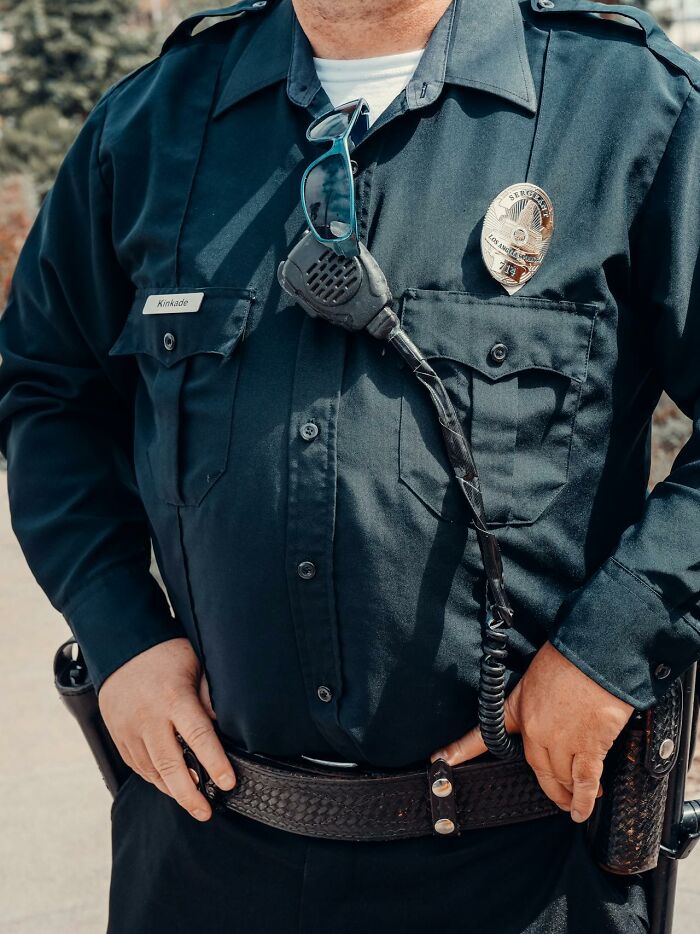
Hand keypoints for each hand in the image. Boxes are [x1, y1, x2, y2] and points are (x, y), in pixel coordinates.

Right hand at [99, 637, 234, 820]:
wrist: (121, 648)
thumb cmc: (166, 655)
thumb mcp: (195, 665)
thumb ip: (209, 696)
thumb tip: (226, 725)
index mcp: (174, 698)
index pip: (198, 737)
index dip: (214, 763)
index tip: (228, 782)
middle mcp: (149, 718)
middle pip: (172, 766)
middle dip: (191, 795)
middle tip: (207, 812)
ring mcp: (130, 730)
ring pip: (153, 772)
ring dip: (173, 791)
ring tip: (193, 804)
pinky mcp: (118, 736)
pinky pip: (138, 767)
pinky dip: (156, 780)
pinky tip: (170, 786)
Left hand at [431, 642, 633, 822]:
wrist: (598, 654)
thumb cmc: (570, 657)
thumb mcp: (536, 677)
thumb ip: (535, 702)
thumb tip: (551, 719)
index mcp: (517, 709)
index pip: (482, 734)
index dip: (461, 750)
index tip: (440, 759)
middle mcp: (535, 730)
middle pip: (537, 768)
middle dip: (549, 787)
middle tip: (556, 797)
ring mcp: (561, 741)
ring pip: (560, 777)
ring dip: (567, 794)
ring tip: (573, 803)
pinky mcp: (589, 746)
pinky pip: (584, 780)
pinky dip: (583, 799)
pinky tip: (582, 811)